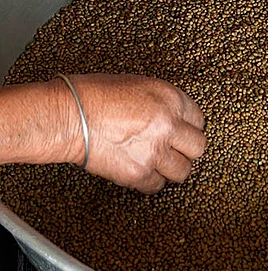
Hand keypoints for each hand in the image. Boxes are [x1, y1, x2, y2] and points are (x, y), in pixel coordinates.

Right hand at [59, 74, 206, 193]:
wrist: (66, 116)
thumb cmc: (90, 95)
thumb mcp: (136, 85)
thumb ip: (160, 103)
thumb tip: (171, 117)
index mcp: (169, 98)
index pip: (198, 119)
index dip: (188, 127)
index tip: (182, 133)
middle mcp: (168, 125)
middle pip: (198, 147)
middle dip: (186, 149)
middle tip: (174, 150)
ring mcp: (155, 151)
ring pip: (182, 171)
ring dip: (171, 168)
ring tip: (158, 163)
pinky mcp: (138, 172)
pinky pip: (156, 185)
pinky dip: (149, 182)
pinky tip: (141, 171)